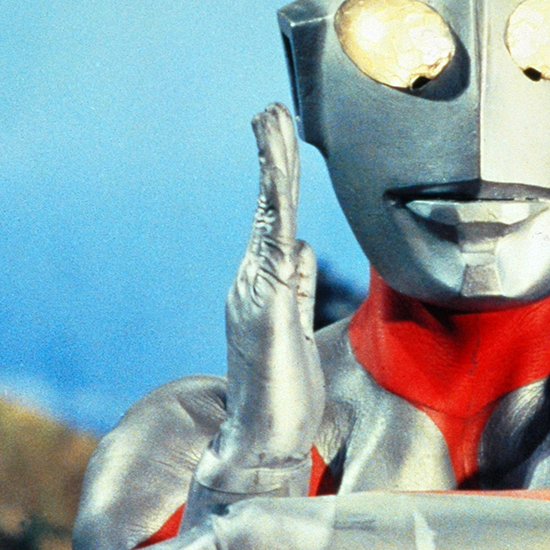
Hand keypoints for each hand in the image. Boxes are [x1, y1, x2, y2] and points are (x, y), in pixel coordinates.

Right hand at [198, 103, 324, 491]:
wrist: (263, 440)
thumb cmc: (283, 394)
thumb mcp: (295, 330)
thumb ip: (295, 289)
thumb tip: (298, 251)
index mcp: (263, 286)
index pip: (274, 219)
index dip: (278, 177)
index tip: (278, 134)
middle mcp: (251, 283)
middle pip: (268, 207)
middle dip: (271, 155)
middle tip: (271, 108)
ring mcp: (255, 295)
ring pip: (268, 219)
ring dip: (272, 170)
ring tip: (272, 123)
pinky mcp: (266, 312)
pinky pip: (275, 253)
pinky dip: (276, 215)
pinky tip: (281, 185)